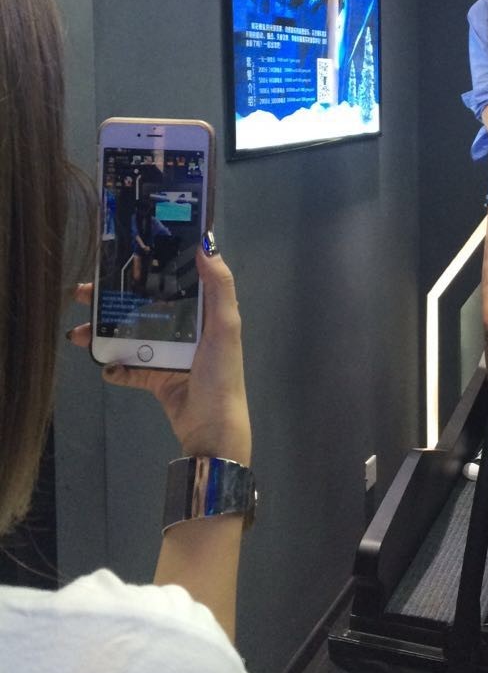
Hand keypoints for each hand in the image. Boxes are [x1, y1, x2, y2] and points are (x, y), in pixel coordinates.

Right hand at [66, 246, 251, 464]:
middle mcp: (185, 328)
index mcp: (203, 312)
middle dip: (112, 298)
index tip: (118, 253)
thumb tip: (205, 242)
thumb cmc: (220, 373)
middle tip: (81, 293)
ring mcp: (169, 353)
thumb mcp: (225, 326)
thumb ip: (219, 286)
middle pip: (143, 304)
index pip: (172, 279)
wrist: (212, 430)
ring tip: (77, 333)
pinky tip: (105, 367)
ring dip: (103, 332)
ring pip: (130, 335)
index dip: (148, 265)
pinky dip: (116, 367)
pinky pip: (130, 368)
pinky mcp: (157, 378)